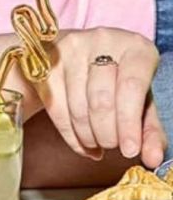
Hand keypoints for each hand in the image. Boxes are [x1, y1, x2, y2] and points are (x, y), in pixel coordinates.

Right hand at [32, 27, 166, 166]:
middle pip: (101, 99)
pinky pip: (56, 109)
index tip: (129, 151)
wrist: (74, 55)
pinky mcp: (45, 65)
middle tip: (112, 147)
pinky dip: (70, 134)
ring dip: (88, 136)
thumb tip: (153, 159)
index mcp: (135, 46)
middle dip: (107, 133)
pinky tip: (81, 144)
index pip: (131, 87)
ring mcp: (70, 51)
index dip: (130, 123)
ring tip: (96, 145)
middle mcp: (102, 40)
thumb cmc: (115, 79)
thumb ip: (148, 127)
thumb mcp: (139, 98)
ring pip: (77, 107)